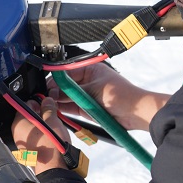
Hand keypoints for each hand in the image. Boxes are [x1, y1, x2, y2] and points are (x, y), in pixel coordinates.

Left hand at [11, 97, 70, 173]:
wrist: (54, 166)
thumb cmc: (51, 144)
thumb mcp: (52, 120)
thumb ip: (49, 108)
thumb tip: (47, 101)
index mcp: (19, 123)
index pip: (24, 105)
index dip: (36, 102)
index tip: (45, 102)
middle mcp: (17, 133)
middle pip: (27, 117)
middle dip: (39, 113)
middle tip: (51, 112)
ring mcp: (23, 143)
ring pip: (31, 128)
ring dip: (41, 123)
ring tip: (53, 123)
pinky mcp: (30, 151)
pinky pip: (34, 137)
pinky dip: (42, 134)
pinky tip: (51, 134)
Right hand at [48, 63, 169, 131]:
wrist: (137, 113)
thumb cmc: (123, 96)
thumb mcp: (93, 91)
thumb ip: (72, 92)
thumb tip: (55, 93)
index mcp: (90, 69)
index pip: (67, 72)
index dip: (56, 80)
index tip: (46, 87)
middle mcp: (88, 81)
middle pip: (65, 86)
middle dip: (56, 92)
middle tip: (46, 98)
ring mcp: (88, 95)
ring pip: (68, 97)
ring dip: (59, 102)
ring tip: (49, 105)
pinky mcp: (88, 109)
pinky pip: (73, 108)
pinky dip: (65, 110)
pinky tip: (57, 111)